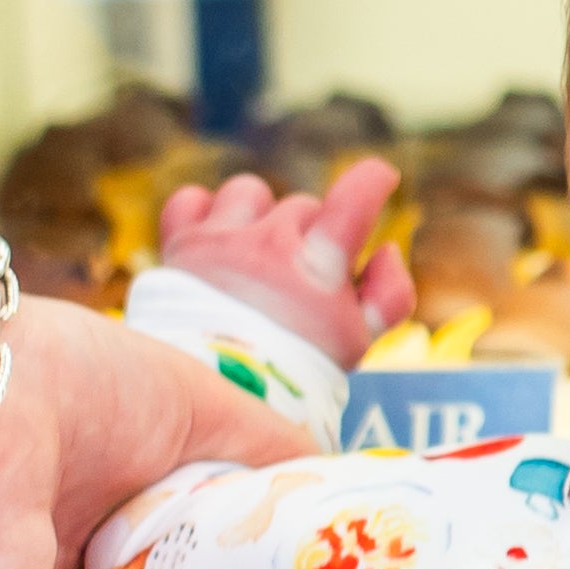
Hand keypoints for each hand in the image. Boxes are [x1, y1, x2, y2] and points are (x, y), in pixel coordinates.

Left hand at [156, 151, 412, 365]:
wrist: (214, 393)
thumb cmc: (296, 373)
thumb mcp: (357, 344)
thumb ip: (390, 294)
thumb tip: (387, 249)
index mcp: (317, 271)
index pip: (351, 203)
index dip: (371, 181)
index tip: (383, 175)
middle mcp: (266, 246)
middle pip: (301, 207)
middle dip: (307, 232)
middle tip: (299, 276)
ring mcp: (219, 242)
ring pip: (249, 193)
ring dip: (257, 215)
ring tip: (254, 255)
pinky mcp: (180, 245)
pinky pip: (191, 199)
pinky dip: (203, 213)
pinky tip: (213, 242)